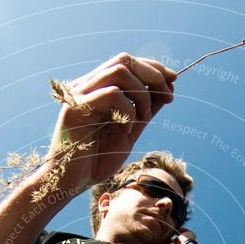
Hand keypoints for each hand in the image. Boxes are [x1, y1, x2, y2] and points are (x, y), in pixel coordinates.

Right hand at [46, 52, 175, 194]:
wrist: (71, 182)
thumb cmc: (96, 159)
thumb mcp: (130, 131)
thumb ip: (146, 110)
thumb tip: (168, 89)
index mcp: (97, 88)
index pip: (127, 63)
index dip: (153, 67)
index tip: (173, 80)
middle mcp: (86, 86)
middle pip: (124, 60)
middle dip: (153, 73)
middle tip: (169, 93)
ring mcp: (78, 95)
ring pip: (119, 72)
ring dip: (142, 94)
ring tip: (143, 119)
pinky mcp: (75, 108)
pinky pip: (111, 95)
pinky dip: (128, 110)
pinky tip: (126, 129)